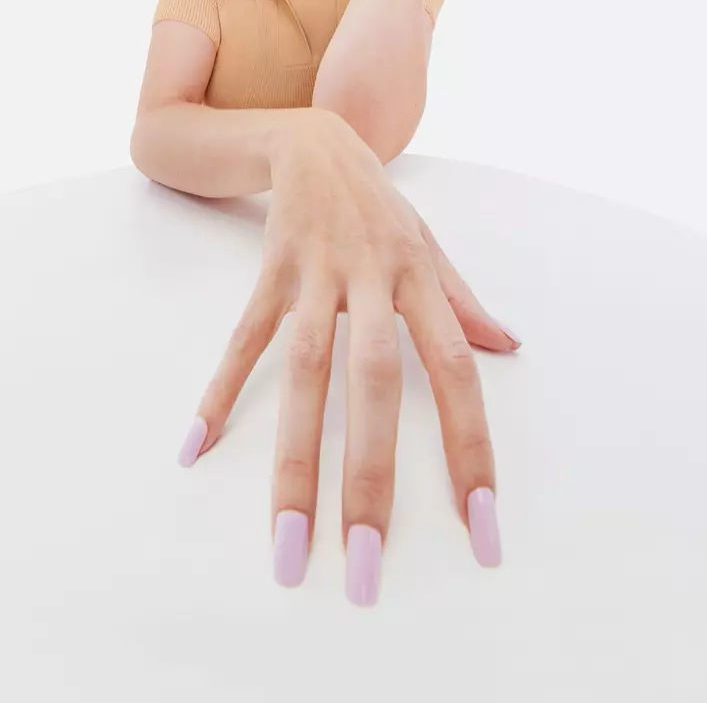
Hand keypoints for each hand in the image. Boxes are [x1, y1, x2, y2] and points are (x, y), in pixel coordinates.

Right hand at [178, 111, 515, 604]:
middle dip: (371, 477)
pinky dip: (221, 389)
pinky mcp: (268, 272)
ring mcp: (315, 276)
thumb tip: (509, 347)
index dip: (470, 449)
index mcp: (420, 283)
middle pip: (373, 384)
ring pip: (304, 372)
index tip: (482, 529)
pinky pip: (245, 338)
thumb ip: (464, 300)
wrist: (315, 140)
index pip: (455, 374)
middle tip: (366, 566)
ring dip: (295, 459)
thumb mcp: (431, 246)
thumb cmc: (380, 206)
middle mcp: (371, 281)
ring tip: (286, 541)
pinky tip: (197, 446)